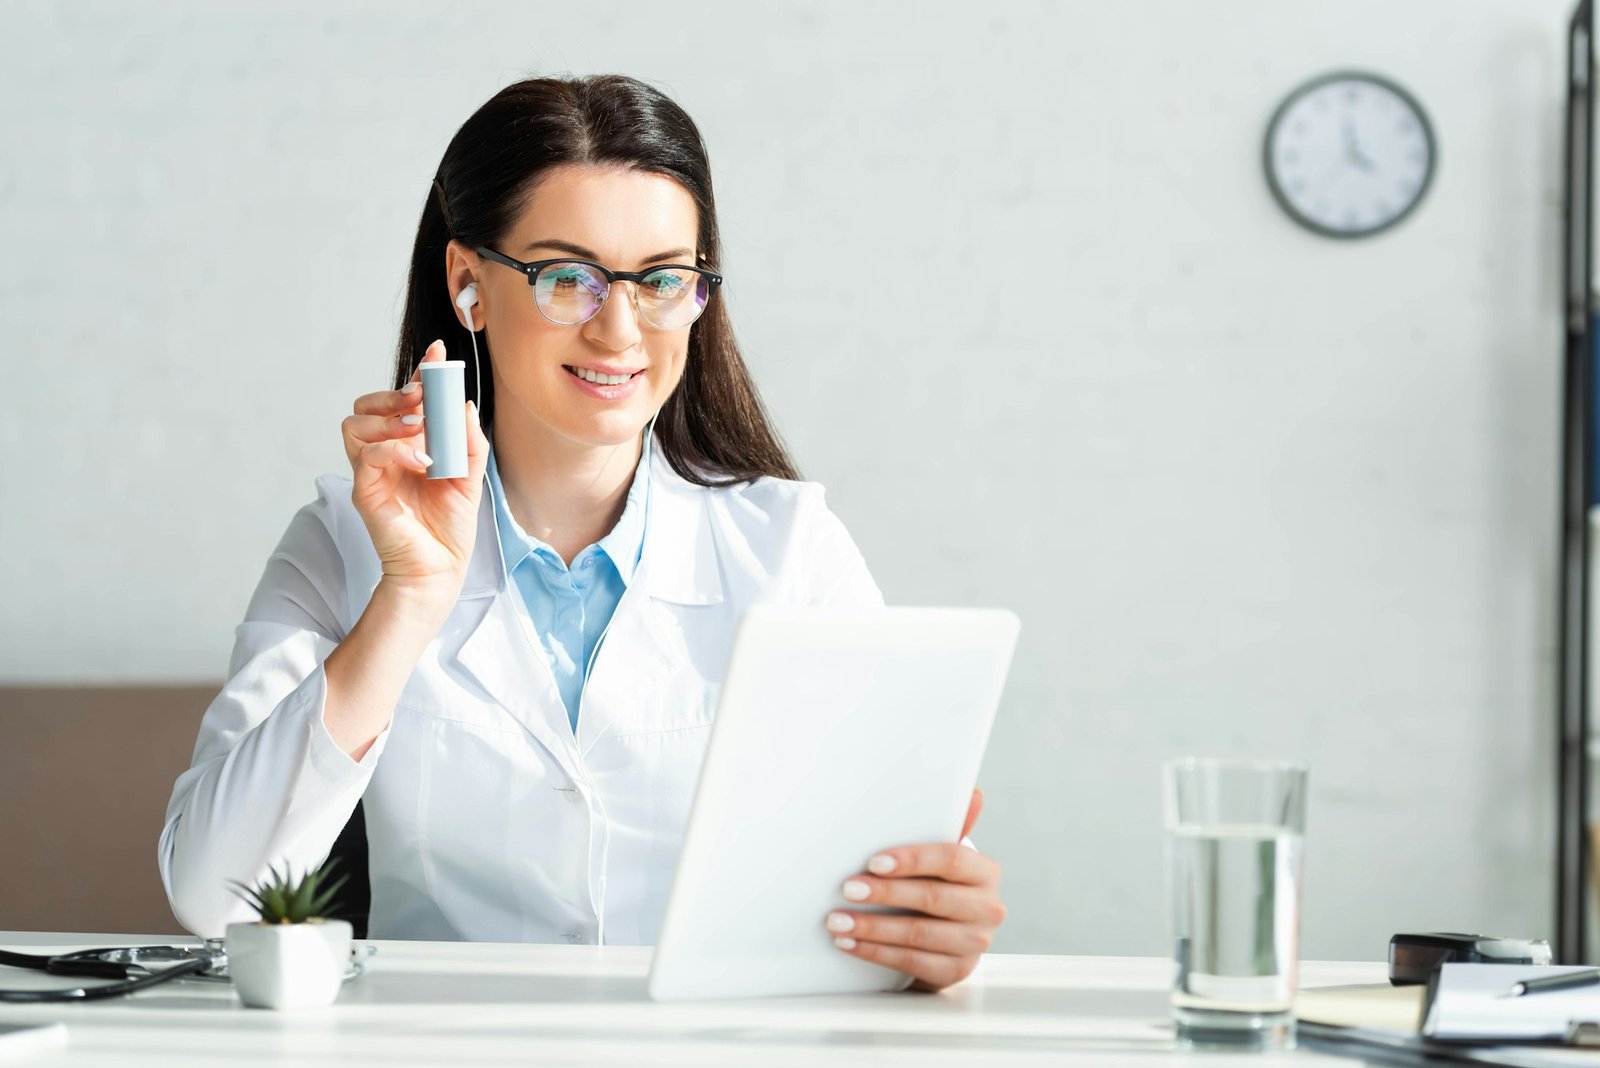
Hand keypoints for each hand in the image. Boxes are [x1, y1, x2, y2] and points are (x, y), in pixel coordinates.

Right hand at [342, 339, 489, 590]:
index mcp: (408, 444)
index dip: (417, 372)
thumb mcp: (470, 474)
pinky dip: (396, 450)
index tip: (437, 353)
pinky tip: (423, 461)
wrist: (442, 567)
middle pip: (367, 404)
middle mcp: (385, 453)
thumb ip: (468, 440)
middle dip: (395, 393)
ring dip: (389, 419)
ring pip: (355, 423)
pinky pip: (367, 455)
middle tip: (422, 398)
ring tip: (421, 431)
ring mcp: (371, 471)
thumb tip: (464, 405)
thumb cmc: (450, 525)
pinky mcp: (365, 490)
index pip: (403, 399)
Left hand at [826, 787, 1005, 991]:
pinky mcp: (956, 971)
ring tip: (837, 920)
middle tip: (847, 889)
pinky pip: (912, 963)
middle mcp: (987, 908)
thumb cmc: (939, 884)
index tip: (873, 862)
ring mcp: (975, 943)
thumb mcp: (942, 857)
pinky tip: (850, 943)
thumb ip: (951, 825)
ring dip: (872, 928)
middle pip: (932, 898)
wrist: (949, 936)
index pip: (951, 859)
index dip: (912, 860)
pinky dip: (875, 953)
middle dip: (885, 894)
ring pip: (918, 935)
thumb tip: (975, 795)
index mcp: (985, 872)